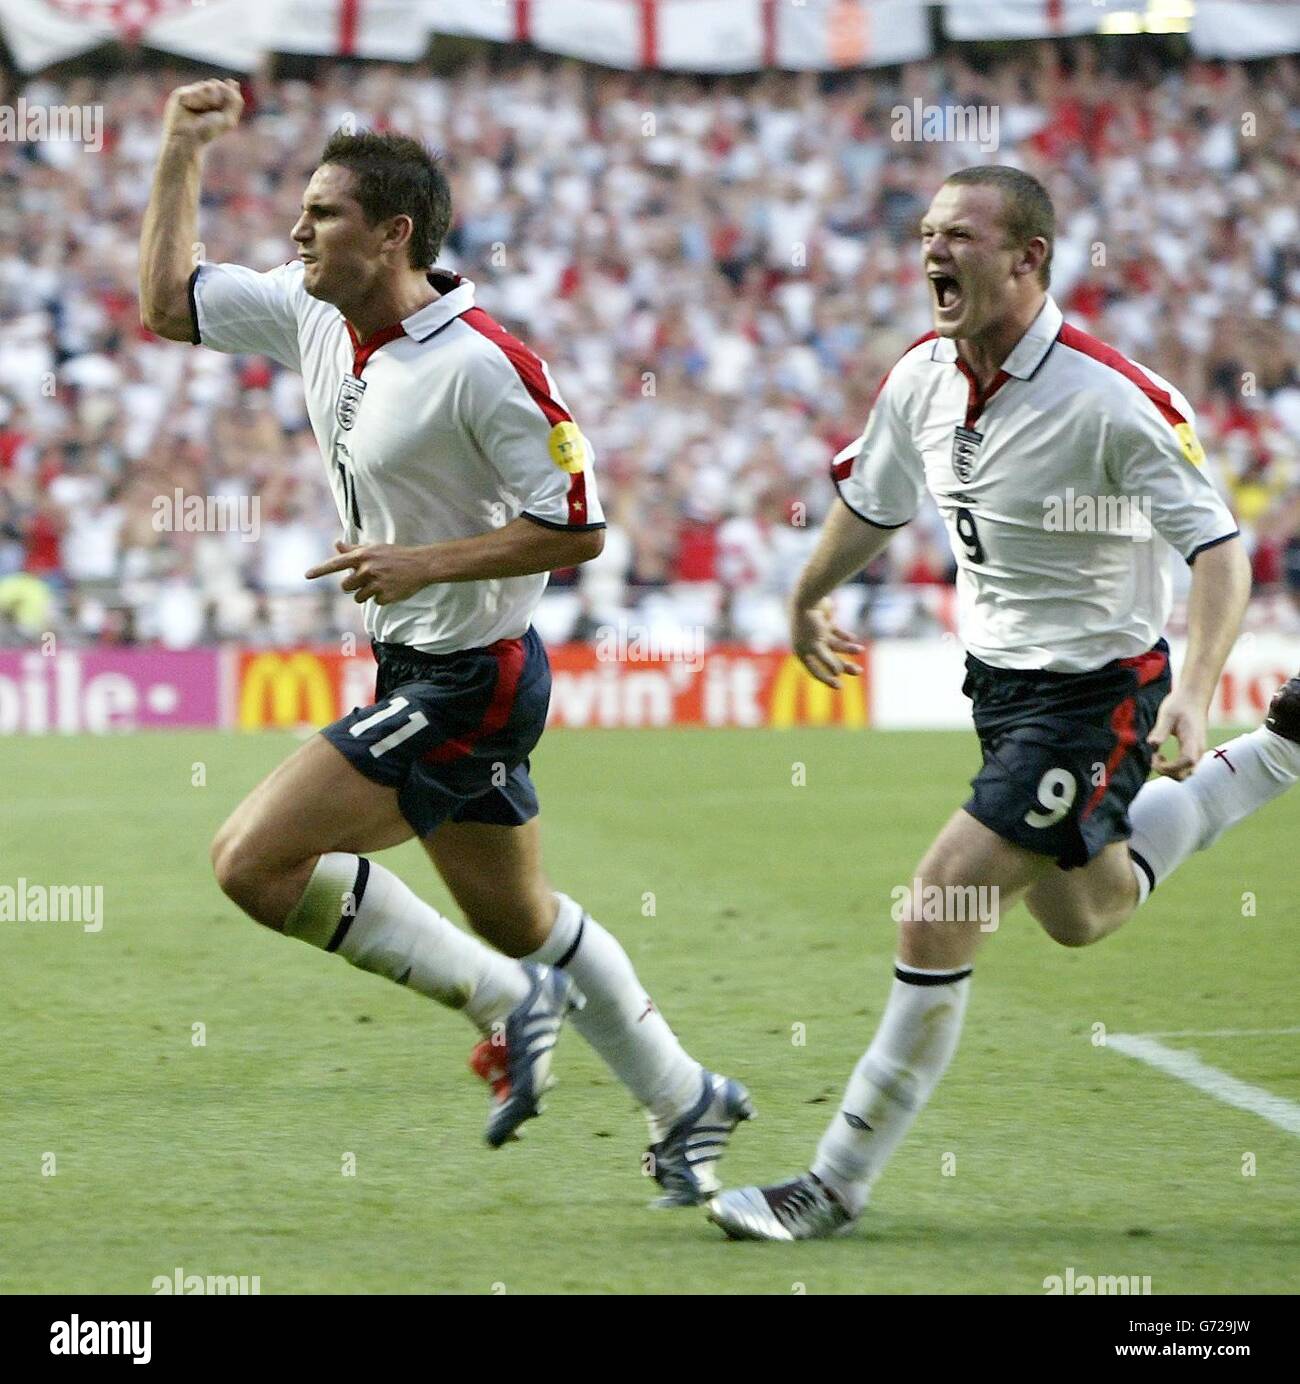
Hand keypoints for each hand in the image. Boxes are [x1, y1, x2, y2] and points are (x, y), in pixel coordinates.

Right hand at [163, 79, 243, 145]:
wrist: (188, 138)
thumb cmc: (208, 132)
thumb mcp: (228, 119)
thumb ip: (234, 101)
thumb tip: (233, 82)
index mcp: (214, 102)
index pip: (224, 87)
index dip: (227, 94)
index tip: (222, 109)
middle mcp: (202, 97)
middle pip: (216, 84)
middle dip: (219, 99)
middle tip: (211, 114)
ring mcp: (191, 94)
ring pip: (207, 86)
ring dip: (209, 100)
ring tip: (200, 112)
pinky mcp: (181, 94)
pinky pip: (196, 89)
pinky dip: (198, 99)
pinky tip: (190, 108)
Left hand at [305, 542, 431, 605]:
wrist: (421, 565)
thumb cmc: (396, 555)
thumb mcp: (375, 548)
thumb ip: (354, 549)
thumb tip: (336, 543)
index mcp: (362, 556)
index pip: (335, 564)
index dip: (320, 570)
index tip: (306, 575)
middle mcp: (367, 569)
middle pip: (345, 587)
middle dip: (353, 586)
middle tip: (366, 580)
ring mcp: (376, 584)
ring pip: (359, 597)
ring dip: (366, 593)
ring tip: (381, 584)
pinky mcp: (385, 596)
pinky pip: (375, 602)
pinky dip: (381, 598)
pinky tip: (391, 589)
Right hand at [791, 597, 863, 688]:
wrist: (808, 597)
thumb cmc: (809, 623)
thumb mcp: (817, 644)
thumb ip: (827, 660)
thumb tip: (837, 673)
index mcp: (802, 652)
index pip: (815, 671)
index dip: (827, 679)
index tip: (840, 687)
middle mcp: (808, 644)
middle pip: (828, 659)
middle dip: (843, 665)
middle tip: (858, 672)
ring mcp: (816, 633)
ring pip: (834, 646)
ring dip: (847, 649)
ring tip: (860, 650)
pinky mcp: (823, 622)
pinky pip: (836, 633)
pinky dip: (844, 636)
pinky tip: (853, 639)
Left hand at [1147, 688, 1207, 779]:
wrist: (1194, 698)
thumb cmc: (1180, 704)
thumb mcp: (1167, 715)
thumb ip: (1160, 730)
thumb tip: (1153, 745)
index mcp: (1193, 741)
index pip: (1186, 763)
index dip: (1169, 766)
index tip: (1154, 755)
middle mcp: (1198, 749)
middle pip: (1186, 774)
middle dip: (1167, 772)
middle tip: (1154, 757)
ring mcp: (1197, 752)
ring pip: (1186, 773)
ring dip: (1169, 771)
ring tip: (1157, 755)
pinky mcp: (1193, 751)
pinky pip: (1184, 767)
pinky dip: (1172, 767)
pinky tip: (1160, 754)